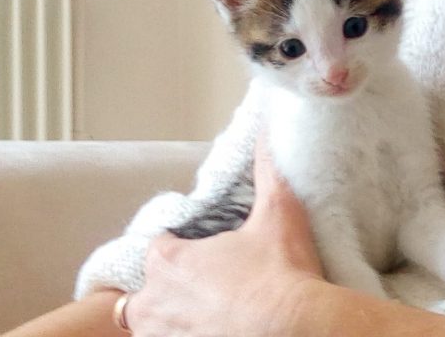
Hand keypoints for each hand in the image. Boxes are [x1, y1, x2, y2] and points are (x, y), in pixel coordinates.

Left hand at [125, 135, 323, 335]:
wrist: (298, 327)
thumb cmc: (282, 274)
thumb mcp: (278, 212)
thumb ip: (268, 167)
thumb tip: (269, 127)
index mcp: (169, 261)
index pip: (158, 249)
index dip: (179, 250)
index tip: (202, 256)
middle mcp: (155, 303)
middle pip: (146, 295)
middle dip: (169, 292)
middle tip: (208, 293)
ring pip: (153, 328)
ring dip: (173, 322)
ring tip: (212, 317)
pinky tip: (219, 330)